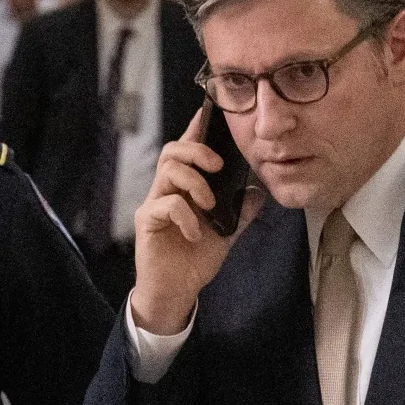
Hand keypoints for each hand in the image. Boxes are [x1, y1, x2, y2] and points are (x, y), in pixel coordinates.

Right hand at [131, 106, 263, 334]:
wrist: (177, 291)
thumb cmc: (195, 259)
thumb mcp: (226, 234)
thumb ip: (240, 212)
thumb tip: (258, 192)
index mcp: (185, 188)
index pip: (188, 151)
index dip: (196, 129)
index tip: (209, 112)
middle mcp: (167, 190)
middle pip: (172, 151)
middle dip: (197, 151)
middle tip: (218, 166)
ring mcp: (155, 204)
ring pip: (168, 171)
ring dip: (195, 182)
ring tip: (210, 204)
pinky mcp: (147, 221)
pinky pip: (165, 205)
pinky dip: (187, 217)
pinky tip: (197, 234)